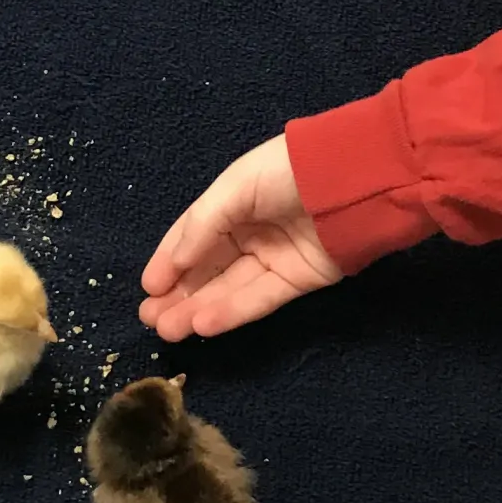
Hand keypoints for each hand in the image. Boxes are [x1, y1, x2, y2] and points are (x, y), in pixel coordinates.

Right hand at [139, 136, 342, 341]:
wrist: (354, 180)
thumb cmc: (287, 173)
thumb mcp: (235, 187)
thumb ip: (202, 225)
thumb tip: (172, 266)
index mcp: (233, 202)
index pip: (193, 234)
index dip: (169, 260)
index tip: (147, 287)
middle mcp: (251, 232)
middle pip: (208, 268)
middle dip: (179, 293)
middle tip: (150, 319)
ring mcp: (274, 258)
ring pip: (229, 288)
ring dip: (197, 309)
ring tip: (167, 329)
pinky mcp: (297, 280)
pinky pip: (258, 299)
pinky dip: (231, 312)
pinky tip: (203, 323)